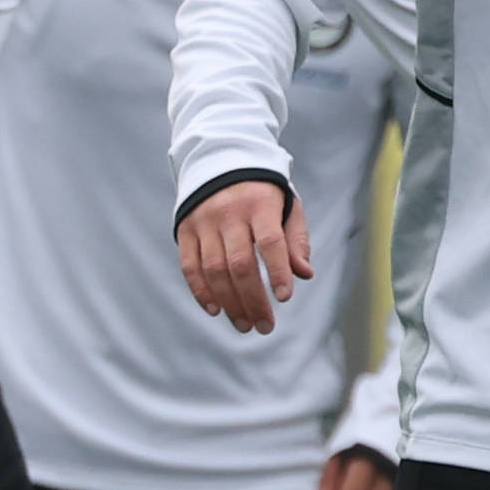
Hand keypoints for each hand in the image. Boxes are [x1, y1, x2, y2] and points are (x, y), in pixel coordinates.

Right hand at [177, 180, 310, 334]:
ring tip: (244, 324)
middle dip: (253, 299)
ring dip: (229, 302)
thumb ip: (296, 240)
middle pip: (240, 263)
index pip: (270, 242)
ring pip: (213, 269)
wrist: (220, 163)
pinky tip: (215, 310)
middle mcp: (228, 213)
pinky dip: (201, 291)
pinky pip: (189, 265)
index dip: (278, 271)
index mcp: (260, 204)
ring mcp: (203, 221)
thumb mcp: (288, 207)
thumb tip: (304, 274)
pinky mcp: (184, 229)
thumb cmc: (263, 194)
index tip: (284, 298)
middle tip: (265, 326)